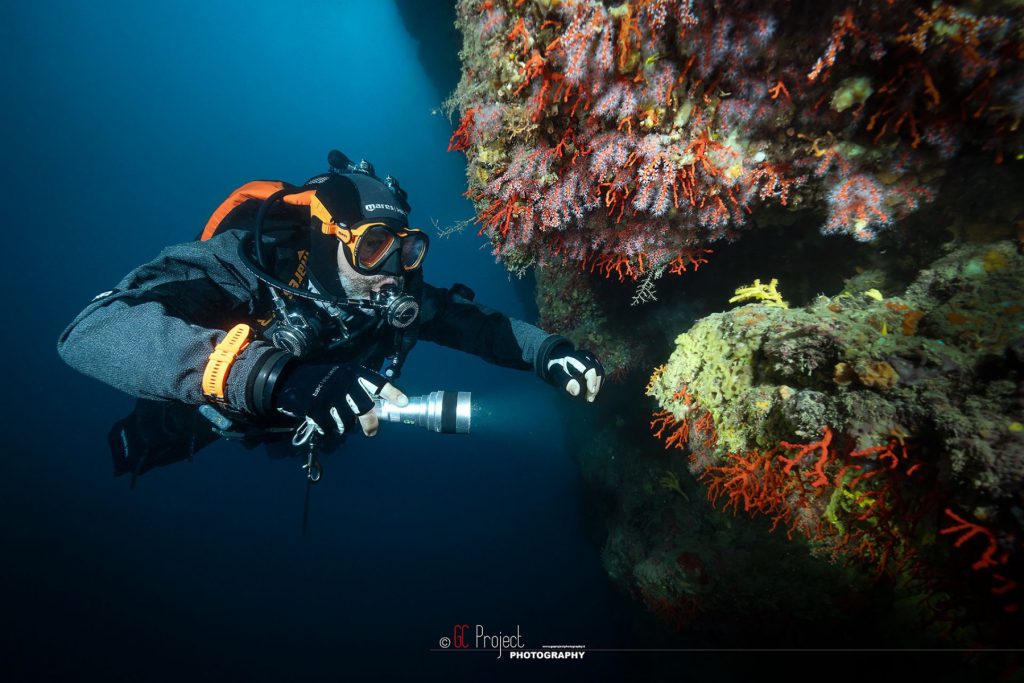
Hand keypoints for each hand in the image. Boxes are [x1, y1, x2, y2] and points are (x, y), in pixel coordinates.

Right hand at [274, 362, 407, 436]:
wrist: (289, 380)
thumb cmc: (321, 381)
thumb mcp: (341, 376)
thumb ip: (358, 389)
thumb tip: (378, 411)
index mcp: (353, 372)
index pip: (377, 382)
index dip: (392, 393)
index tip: (403, 403)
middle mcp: (343, 381)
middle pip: (365, 408)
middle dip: (370, 423)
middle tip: (371, 432)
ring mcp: (329, 394)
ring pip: (347, 420)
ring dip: (343, 426)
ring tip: (336, 420)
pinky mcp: (315, 407)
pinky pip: (329, 426)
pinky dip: (327, 428)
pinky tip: (322, 423)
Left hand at [546, 347, 604, 401]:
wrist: (559, 357)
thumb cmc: (558, 367)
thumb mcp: (558, 375)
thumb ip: (567, 382)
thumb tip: (576, 392)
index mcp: (579, 359)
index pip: (590, 370)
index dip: (592, 382)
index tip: (591, 392)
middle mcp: (588, 357)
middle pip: (598, 373)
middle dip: (595, 387)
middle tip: (589, 399)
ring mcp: (592, 359)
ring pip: (600, 374)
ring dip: (597, 387)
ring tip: (590, 397)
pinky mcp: (594, 363)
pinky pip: (599, 374)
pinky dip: (596, 383)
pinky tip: (591, 392)